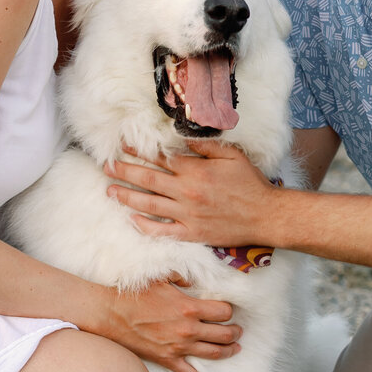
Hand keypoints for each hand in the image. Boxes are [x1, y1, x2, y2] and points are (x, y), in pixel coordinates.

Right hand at [104, 275, 241, 371]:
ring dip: (227, 351)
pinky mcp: (167, 359)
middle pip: (224, 334)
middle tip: (238, 331)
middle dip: (235, 332)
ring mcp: (179, 347)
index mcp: (190, 308)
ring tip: (234, 348)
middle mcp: (188, 330)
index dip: (229, 310)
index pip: (224, 312)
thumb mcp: (162, 277)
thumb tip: (193, 283)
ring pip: (214, 354)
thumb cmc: (135, 294)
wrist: (111, 314)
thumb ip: (182, 278)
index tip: (228, 310)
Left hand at [106, 140, 281, 245]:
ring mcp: (187, 215)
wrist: (265, 216)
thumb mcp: (231, 156)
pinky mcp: (191, 233)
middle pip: (148, 180)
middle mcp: (187, 192)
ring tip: (110, 190)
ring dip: (127, 197)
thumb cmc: (250, 183)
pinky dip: (145, 227)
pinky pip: (162, 231)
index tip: (123, 146)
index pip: (160, 158)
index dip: (139, 151)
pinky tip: (132, 220)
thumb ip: (204, 146)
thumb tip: (181, 138)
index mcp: (195, 171)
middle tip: (107, 166)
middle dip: (124, 171)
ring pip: (149, 205)